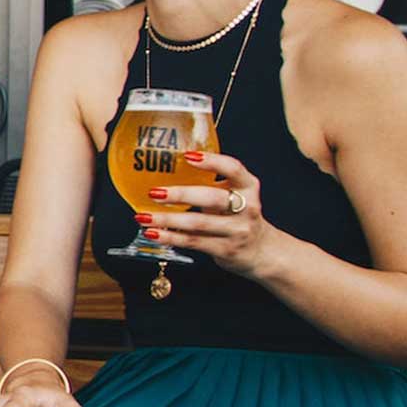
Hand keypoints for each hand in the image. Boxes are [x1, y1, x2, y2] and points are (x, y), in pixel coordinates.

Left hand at [136, 150, 273, 275]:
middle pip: (211, 198)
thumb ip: (212, 182)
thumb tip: (169, 168)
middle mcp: (246, 208)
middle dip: (180, 195)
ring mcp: (236, 231)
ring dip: (167, 220)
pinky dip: (171, 237)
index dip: (212, 161)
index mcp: (248, 187)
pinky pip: (194, 242)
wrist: (261, 250)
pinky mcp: (225, 250)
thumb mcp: (235, 194)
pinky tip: (154, 233)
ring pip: (198, 224)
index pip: (233, 168)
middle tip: (155, 192)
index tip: (188, 156)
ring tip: (144, 216)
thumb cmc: (239, 215)